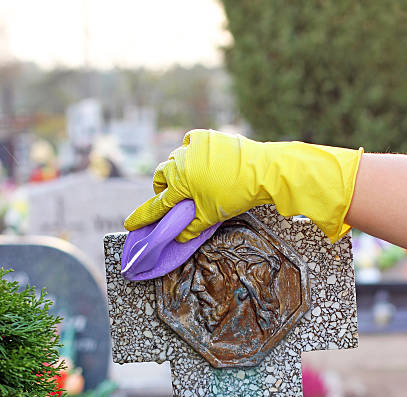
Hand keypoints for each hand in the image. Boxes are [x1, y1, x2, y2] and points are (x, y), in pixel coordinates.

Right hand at [124, 129, 362, 242]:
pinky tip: (203, 163)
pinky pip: (190, 145)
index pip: (156, 205)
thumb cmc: (236, 194)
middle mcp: (178, 161)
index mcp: (178, 183)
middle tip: (175, 198)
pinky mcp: (204, 136)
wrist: (263, 170)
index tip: (129, 225)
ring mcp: (191, 146)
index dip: (142, 217)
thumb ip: (191, 228)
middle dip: (164, 189)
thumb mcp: (211, 216)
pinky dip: (192, 155)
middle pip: (161, 177)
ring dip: (179, 171)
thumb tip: (178, 238)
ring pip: (175, 161)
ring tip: (195, 181)